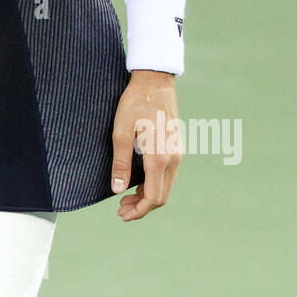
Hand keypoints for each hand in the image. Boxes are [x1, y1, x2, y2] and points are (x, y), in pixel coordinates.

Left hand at [111, 70, 181, 220]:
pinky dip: (153, 185)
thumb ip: (120, 163)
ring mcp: (177, 153)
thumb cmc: (135, 103)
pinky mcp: (176, 148)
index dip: (138, 211)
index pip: (153, 197)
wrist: (155, 81)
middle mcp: (173, 159)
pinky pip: (167, 175)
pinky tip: (137, 184)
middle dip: (141, 208)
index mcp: (159, 157)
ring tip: (125, 199)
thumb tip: (118, 190)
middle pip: (161, 196)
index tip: (122, 215)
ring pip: (165, 186)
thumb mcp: (121, 132)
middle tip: (120, 210)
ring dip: (147, 197)